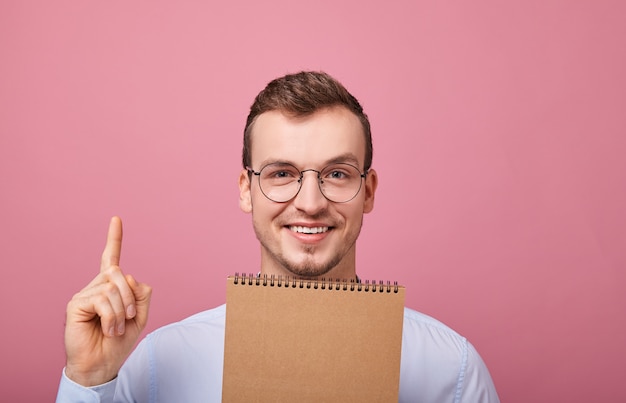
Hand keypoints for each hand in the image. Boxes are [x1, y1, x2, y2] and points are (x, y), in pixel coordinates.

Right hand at [64, 217, 151, 385]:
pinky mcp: (76, 304)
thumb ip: (141, 294)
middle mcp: (96, 286)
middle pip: (119, 273)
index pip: (111, 258)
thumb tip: (130, 276)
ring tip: (116, 328)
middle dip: (130, 296)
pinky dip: (111, 316)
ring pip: (113, 287)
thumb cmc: (118, 341)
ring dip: (121, 311)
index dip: (114, 238)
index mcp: (111, 287)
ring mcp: (84, 294)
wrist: (102, 364)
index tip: (116, 219)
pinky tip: (107, 328)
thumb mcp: (139, 316)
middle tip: (129, 317)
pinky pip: (102, 299)